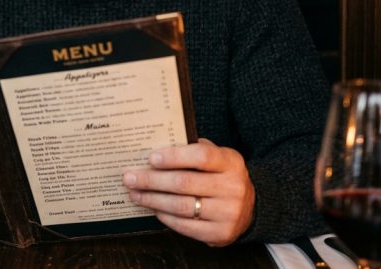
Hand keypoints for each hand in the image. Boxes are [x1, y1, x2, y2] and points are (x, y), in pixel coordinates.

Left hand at [122, 138, 254, 246]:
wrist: (251, 207)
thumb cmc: (222, 175)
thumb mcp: (217, 156)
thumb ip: (193, 150)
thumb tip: (157, 147)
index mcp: (230, 162)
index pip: (200, 156)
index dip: (173, 156)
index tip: (150, 158)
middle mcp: (232, 187)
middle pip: (184, 183)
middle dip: (151, 180)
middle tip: (130, 177)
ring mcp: (228, 213)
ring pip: (181, 206)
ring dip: (152, 200)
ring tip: (135, 193)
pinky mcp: (220, 233)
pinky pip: (185, 225)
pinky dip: (165, 216)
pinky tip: (153, 208)